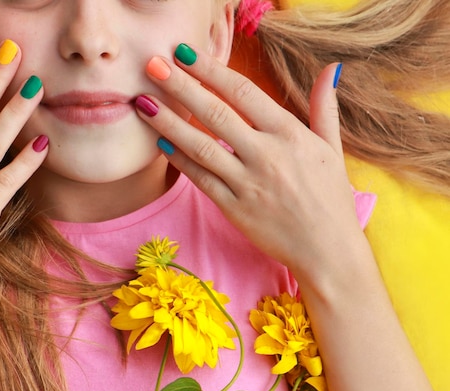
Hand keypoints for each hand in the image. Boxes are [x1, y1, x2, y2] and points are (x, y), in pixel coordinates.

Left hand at [137, 44, 361, 276]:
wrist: (328, 252)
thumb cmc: (330, 198)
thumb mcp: (332, 149)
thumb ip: (325, 108)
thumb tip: (332, 69)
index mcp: (290, 134)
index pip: (243, 93)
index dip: (212, 70)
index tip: (186, 53)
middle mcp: (266, 155)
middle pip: (215, 113)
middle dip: (181, 86)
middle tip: (152, 65)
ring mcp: (247, 183)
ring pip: (200, 145)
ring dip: (168, 122)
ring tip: (142, 102)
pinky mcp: (234, 208)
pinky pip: (200, 179)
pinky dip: (179, 159)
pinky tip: (160, 141)